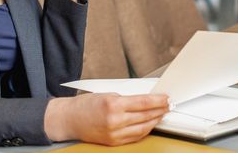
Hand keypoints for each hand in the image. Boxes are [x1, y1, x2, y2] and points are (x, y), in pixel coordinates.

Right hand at [44, 93, 169, 145]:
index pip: (143, 103)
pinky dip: (145, 130)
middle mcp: (115, 120)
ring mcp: (115, 133)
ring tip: (162, 114)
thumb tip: (144, 101)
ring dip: (155, 121)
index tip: (166, 98)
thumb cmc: (85, 105)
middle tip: (168, 105)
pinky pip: (135, 137)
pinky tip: (149, 124)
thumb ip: (126, 99)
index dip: (157, 101)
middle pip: (145, 116)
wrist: (70, 119)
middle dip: (160, 110)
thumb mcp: (107, 95)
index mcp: (113, 105)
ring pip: (143, 128)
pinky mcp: (114, 142)